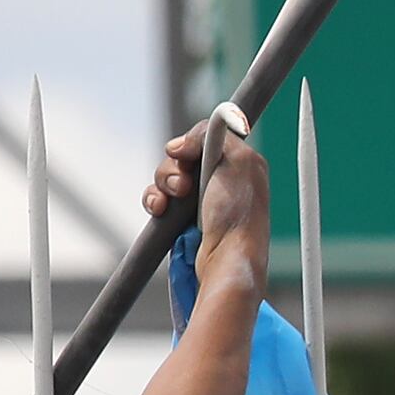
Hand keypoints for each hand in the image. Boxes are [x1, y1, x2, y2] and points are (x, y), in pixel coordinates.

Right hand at [156, 112, 272, 291]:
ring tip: (171, 201)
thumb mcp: (239, 160)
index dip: (189, 144)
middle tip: (184, 187)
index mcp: (239, 162)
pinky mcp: (184, 218)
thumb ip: (217, 135)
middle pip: (180, 157)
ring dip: (162, 185)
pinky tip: (159, 210)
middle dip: (173, 168)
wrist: (227, 258)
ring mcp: (201, 199)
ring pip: (167, 177)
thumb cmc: (239, 216)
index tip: (184, 154)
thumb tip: (184, 141)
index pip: (203, 137)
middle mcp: (221, 178)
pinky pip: (159, 199)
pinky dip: (155, 201)